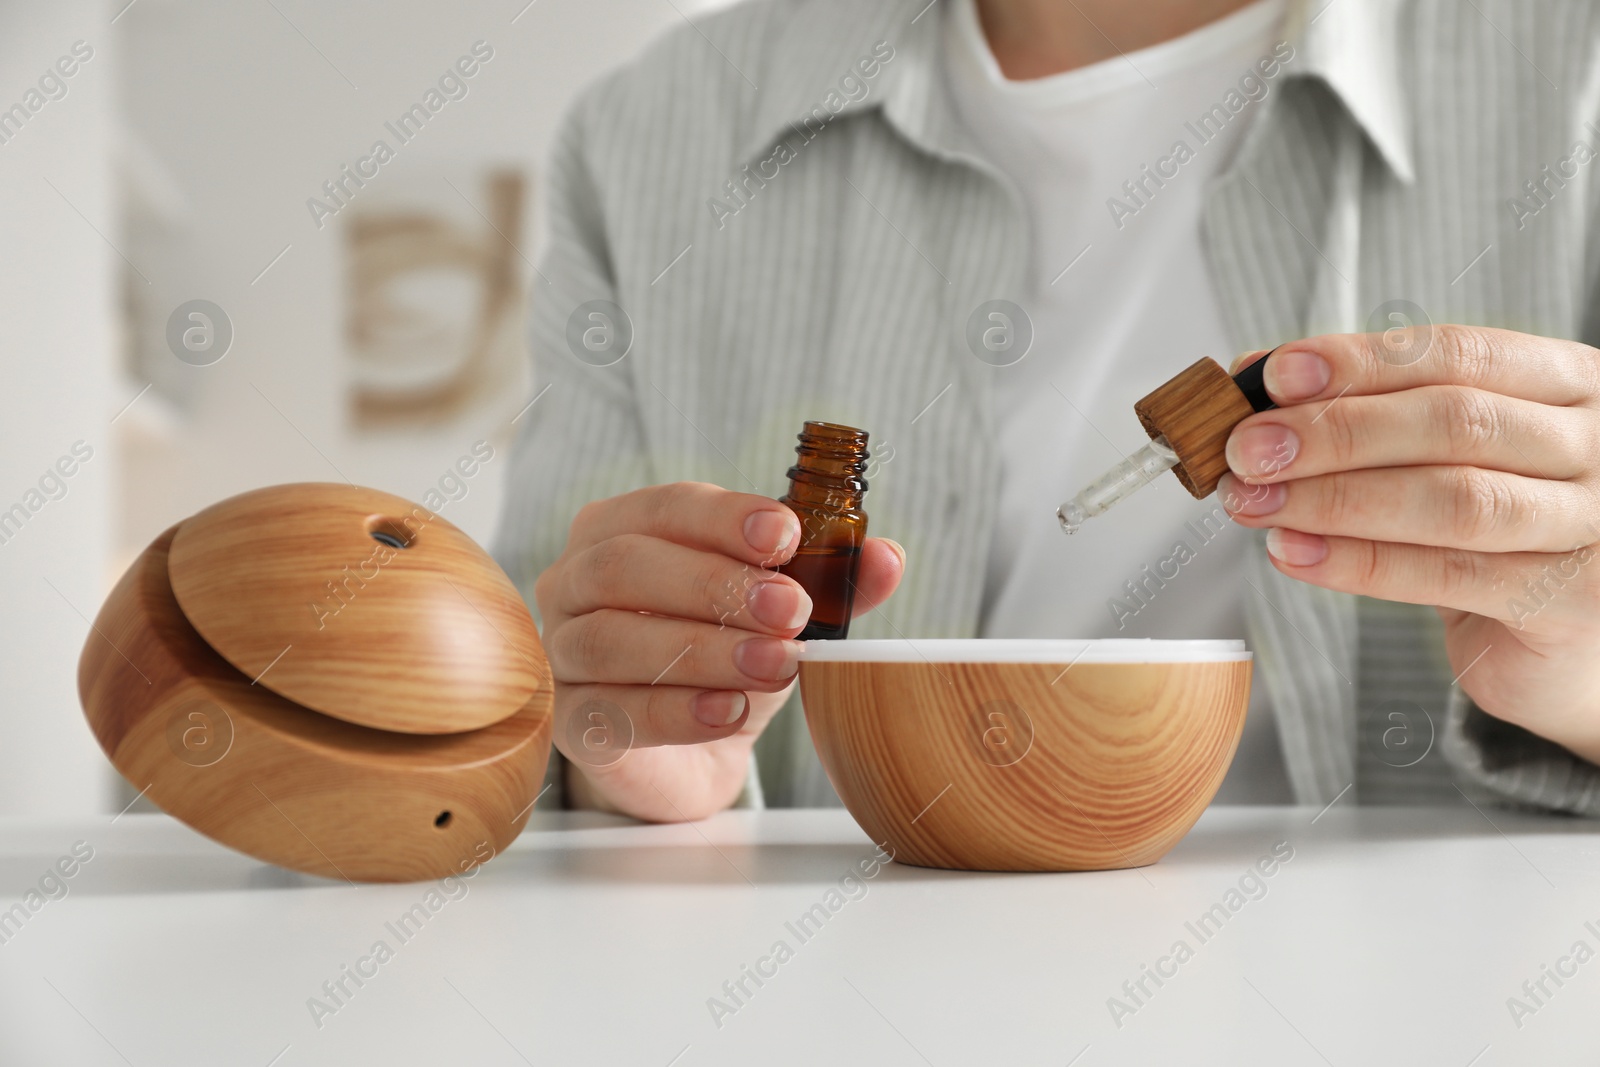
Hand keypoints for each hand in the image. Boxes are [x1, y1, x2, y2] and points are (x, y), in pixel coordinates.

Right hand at [533, 481, 904, 820]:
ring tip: (775, 667)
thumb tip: (887, 556)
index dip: (724, 518)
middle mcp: (573, 580)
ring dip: (703, 650)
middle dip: (716, 585)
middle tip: (791, 611)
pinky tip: (731, 712)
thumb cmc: (723, 656)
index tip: (787, 534)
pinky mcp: (569, 723)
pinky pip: (610, 712)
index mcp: (620, 528)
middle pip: (625, 565)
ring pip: (612, 638)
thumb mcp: (780, 613)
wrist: (687, 754)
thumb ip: (830, 582)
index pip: (665, 506)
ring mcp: (561, 652)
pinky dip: (676, 711)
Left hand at [1218, 327, 1599, 762]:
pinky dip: (1357, 563)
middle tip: (1247, 448)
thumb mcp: (1448, 457)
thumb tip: (1257, 381)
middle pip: (1454, 422)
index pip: (1459, 354)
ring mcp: (1593, 523)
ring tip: (1255, 502)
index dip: (1360, 362)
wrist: (1575, 643)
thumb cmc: (1500, 532)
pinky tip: (1292, 553)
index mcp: (1569, 384)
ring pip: (1451, 499)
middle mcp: (1595, 445)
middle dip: (1333, 432)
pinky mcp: (1570, 601)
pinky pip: (1448, 576)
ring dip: (1333, 498)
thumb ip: (1371, 415)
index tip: (1273, 374)